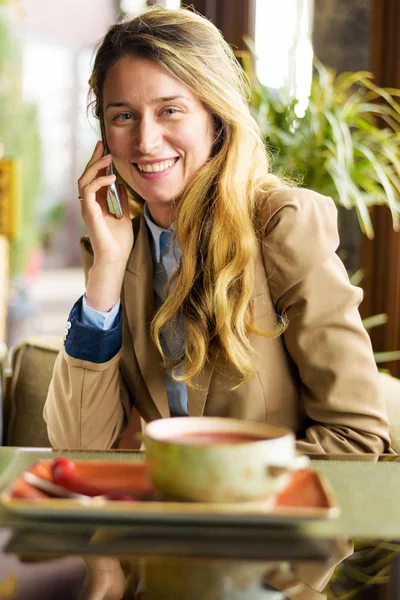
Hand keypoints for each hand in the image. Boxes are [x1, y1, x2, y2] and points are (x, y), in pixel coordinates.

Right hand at [78, 140, 132, 267]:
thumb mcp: (124, 215)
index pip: (94, 178)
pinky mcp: (89, 213)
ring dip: (96, 167)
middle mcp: (89, 204)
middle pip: (86, 176)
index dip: (98, 163)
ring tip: (108, 159)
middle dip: (94, 159)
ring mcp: (87, 208)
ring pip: (84, 180)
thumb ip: (120, 200)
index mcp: (97, 203)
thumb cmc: (119, 241)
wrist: (115, 258)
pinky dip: (99, 182)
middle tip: (102, 145)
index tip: (105, 149)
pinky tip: (111, 178)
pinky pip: (89, 191)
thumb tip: (120, 184)